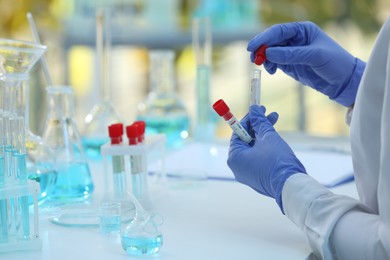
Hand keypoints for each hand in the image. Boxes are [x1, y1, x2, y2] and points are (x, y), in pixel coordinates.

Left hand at [227, 105, 306, 211]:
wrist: (291, 186)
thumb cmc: (277, 161)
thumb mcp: (268, 137)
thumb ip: (260, 122)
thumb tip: (254, 109)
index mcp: (234, 157)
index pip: (238, 133)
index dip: (248, 119)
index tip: (257, 109)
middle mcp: (237, 167)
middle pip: (245, 140)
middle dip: (258, 126)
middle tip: (269, 113)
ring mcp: (247, 174)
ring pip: (253, 149)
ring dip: (263, 135)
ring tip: (275, 121)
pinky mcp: (257, 178)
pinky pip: (257, 158)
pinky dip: (264, 148)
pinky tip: (274, 138)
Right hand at [247, 21, 365, 106]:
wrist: (344, 82)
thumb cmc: (335, 63)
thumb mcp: (314, 56)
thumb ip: (291, 54)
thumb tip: (268, 52)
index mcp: (302, 30)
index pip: (279, 31)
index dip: (264, 38)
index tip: (253, 47)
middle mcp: (295, 39)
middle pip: (271, 40)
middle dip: (261, 48)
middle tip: (253, 58)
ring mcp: (291, 52)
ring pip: (270, 52)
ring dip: (264, 58)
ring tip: (263, 66)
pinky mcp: (290, 64)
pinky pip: (274, 62)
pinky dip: (269, 65)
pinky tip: (271, 71)